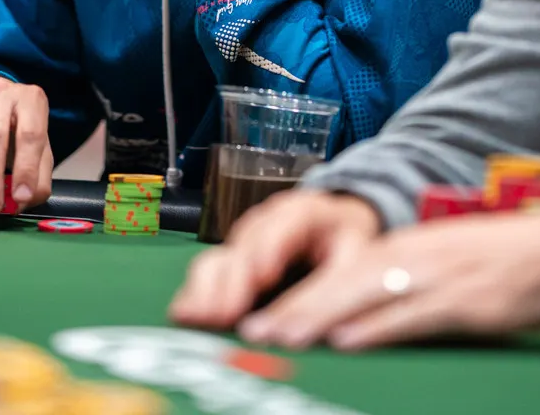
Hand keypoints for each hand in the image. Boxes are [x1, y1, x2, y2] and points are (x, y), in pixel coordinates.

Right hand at [168, 190, 380, 329]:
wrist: (338, 223)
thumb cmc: (348, 240)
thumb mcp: (355, 258)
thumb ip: (330, 288)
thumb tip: (299, 328)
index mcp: (303, 210)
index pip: (285, 223)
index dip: (271, 249)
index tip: (263, 278)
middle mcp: (265, 222)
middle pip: (242, 245)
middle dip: (231, 280)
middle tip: (221, 314)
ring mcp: (244, 240)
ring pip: (220, 257)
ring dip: (206, 289)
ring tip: (196, 319)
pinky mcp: (233, 261)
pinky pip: (209, 273)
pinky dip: (196, 293)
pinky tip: (184, 315)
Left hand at [231, 205, 539, 351]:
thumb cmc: (483, 261)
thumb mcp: (429, 265)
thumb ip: (388, 287)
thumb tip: (341, 323)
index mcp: (396, 249)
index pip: (334, 272)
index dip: (294, 295)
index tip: (255, 316)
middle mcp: (406, 258)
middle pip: (339, 282)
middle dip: (295, 307)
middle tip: (254, 329)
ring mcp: (432, 278)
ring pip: (366, 296)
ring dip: (321, 315)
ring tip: (285, 335)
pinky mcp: (461, 302)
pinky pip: (411, 315)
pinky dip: (377, 327)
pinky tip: (349, 340)